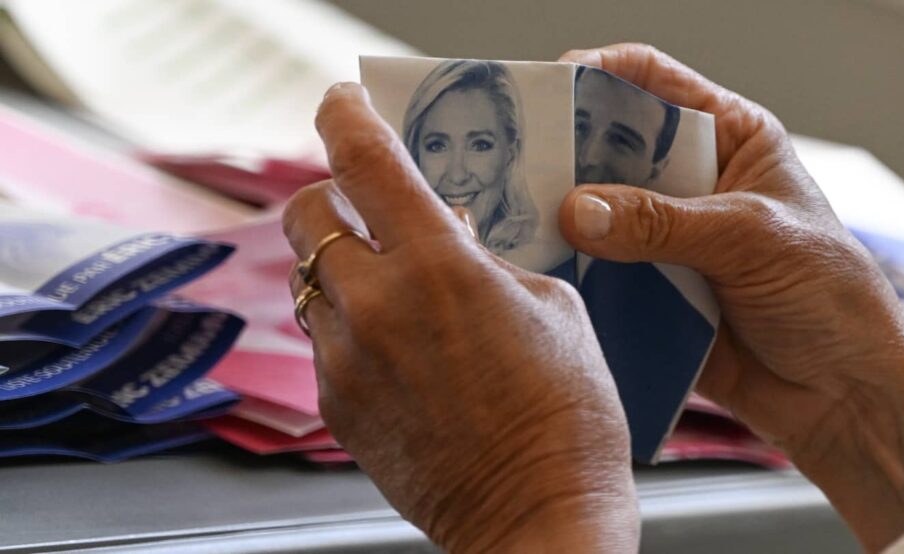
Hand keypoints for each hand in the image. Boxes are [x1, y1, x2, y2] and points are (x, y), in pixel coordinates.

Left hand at [282, 84, 637, 552]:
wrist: (537, 515)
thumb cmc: (565, 416)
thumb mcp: (553, 307)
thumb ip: (488, 261)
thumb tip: (452, 241)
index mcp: (438, 267)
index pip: (363, 159)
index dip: (344, 116)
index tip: (342, 104)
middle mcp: (375, 306)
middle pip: (305, 213)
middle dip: (332, 197)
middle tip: (369, 209)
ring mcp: (346, 359)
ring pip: (310, 280)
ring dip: (344, 269)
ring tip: (397, 292)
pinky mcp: (335, 406)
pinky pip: (325, 340)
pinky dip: (353, 327)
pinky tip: (403, 353)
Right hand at [558, 44, 903, 550]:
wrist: (845, 395)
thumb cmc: (830, 298)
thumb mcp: (750, 239)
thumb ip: (661, 223)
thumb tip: (577, 209)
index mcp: (732, 139)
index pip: (657, 82)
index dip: (603, 73)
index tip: (551, 86)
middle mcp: (694, 182)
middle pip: (614, 146)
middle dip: (565, 150)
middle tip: (512, 160)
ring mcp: (669, 238)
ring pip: (599, 212)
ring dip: (560, 215)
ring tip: (508, 215)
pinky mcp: (652, 291)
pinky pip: (599, 272)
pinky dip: (571, 271)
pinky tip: (536, 270)